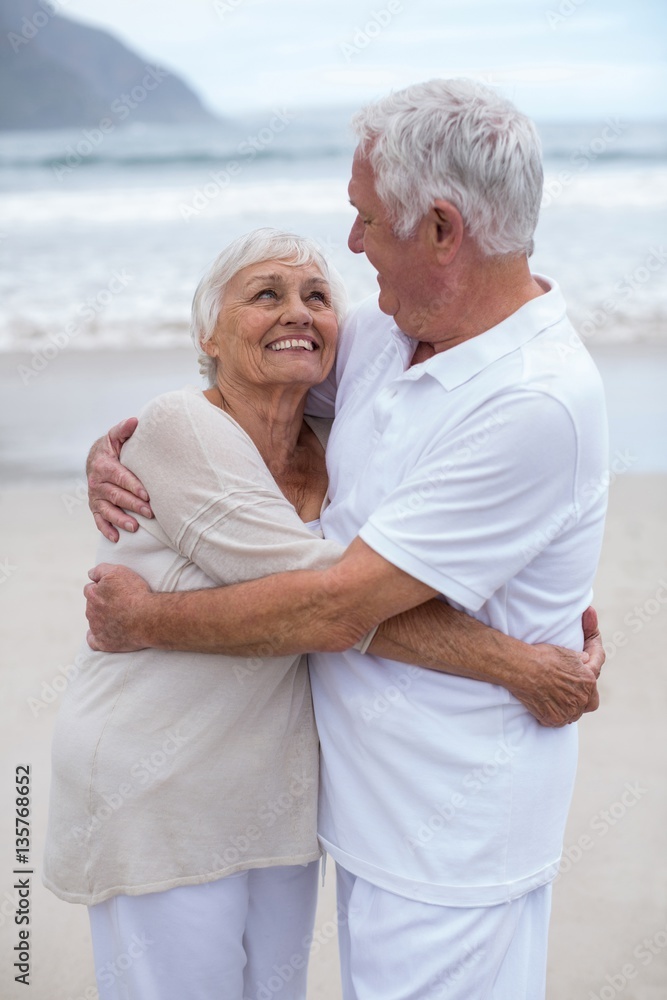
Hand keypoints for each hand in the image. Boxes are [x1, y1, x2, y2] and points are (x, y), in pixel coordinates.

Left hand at [84, 563, 151, 651]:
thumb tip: (90, 574)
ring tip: (118, 617)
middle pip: (91, 605)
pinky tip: (101, 634)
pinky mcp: (103, 642)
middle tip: (118, 603)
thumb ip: (100, 570)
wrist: (148, 617)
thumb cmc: (135, 593)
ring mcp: (97, 628)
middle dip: (101, 603)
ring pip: (93, 621)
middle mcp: (91, 612)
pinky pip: (93, 641)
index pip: (89, 589)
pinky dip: (95, 638)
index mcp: (93, 595)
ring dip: (101, 618)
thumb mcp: (118, 571)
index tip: (113, 590)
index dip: (101, 588)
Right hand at [87, 417, 152, 541]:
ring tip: (134, 527)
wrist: (95, 458)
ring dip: (120, 520)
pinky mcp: (94, 506)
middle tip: (150, 512)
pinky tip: (116, 538)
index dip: (133, 486)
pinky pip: (98, 520)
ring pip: (107, 510)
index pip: (120, 477)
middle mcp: (97, 482)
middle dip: (133, 504)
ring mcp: (95, 496)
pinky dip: (106, 529)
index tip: (147, 494)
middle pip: (116, 495)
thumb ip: (124, 430)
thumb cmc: (112, 448)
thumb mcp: (116, 436)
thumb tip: (135, 421)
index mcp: (104, 465)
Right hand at [511, 606, 604, 726]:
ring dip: (563, 711)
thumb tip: (585, 659)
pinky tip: (542, 707)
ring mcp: (569, 711)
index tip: (575, 693)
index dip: (585, 695)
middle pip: (582, 709)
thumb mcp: (566, 653)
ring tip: (550, 701)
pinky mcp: (554, 719)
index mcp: (588, 682)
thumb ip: (580, 659)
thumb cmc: (543, 657)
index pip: (593, 697)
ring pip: (570, 717)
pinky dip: (550, 717)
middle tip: (561, 697)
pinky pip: (555, 722)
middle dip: (574, 704)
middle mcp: (582, 699)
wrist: (524, 668)